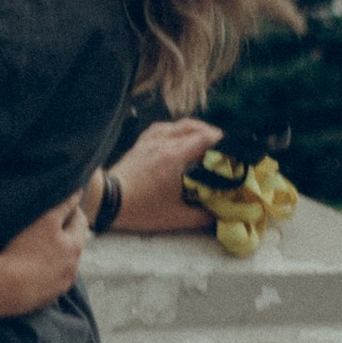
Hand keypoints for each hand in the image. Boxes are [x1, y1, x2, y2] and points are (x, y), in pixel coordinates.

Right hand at [0, 196, 86, 311]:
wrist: (9, 288)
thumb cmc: (25, 250)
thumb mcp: (45, 221)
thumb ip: (63, 205)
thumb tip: (77, 192)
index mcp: (75, 246)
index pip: (79, 220)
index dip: (70, 208)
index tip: (59, 203)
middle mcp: (73, 266)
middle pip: (73, 243)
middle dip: (64, 232)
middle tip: (46, 224)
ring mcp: (61, 284)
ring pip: (62, 263)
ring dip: (54, 255)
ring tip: (36, 248)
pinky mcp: (47, 297)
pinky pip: (50, 280)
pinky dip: (44, 272)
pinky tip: (29, 269)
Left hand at [107, 116, 221, 234]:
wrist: (105, 200)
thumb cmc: (139, 209)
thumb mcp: (175, 217)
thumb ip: (202, 216)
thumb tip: (222, 215)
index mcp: (175, 157)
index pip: (207, 139)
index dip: (225, 143)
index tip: (236, 151)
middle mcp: (164, 142)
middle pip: (196, 128)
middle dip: (215, 136)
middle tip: (226, 148)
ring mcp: (151, 140)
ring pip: (181, 124)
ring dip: (198, 130)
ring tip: (208, 141)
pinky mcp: (141, 142)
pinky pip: (165, 127)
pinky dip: (178, 129)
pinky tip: (182, 137)